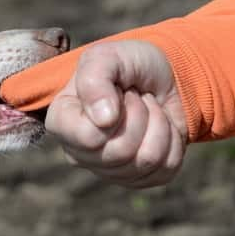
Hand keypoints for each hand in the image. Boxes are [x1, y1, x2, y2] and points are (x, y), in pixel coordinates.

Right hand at [45, 41, 188, 187]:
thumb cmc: (128, 64)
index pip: (88, 137)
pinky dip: (173, 140)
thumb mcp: (108, 56)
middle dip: (140, 114)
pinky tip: (160, 126)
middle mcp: (79, 152)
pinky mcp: (139, 179)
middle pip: (120, 152)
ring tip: (148, 108)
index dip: (114, 111)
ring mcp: (108, 170)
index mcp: (61, 122)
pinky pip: (165, 169)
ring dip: (158, 124)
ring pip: (146, 161)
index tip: (119, 90)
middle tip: (136, 97)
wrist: (164, 75)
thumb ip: (95, 78)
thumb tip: (103, 120)